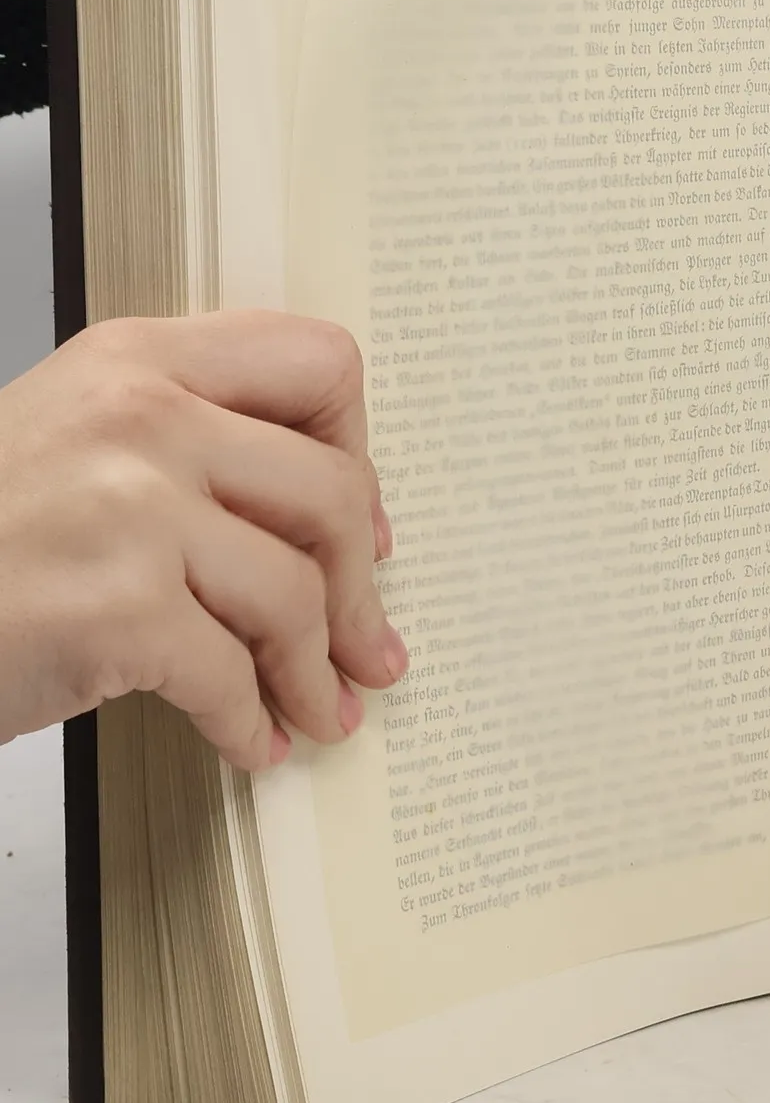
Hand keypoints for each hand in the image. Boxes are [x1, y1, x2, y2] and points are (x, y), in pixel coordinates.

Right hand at [0, 312, 406, 768]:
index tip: (358, 520)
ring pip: (295, 592)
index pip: (315, 363)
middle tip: (366, 643)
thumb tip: (327, 519)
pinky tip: (252, 741)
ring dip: (315, 670)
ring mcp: (128, 507)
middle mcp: (140, 415)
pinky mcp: (114, 606)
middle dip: (357, 589)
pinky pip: (231, 674)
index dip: (355, 449)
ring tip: (321, 707)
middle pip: (331, 492)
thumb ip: (188, 446)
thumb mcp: (72, 443)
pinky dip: (251, 722)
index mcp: (137, 361)